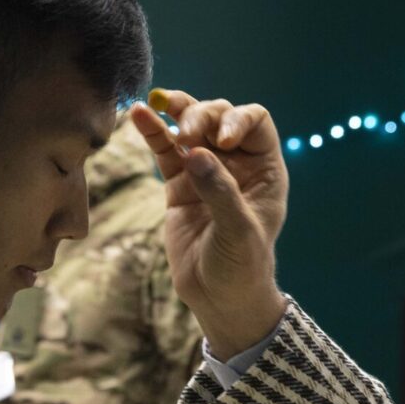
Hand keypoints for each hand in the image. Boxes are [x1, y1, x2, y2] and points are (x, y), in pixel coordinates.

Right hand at [130, 93, 288, 358]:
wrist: (219, 298)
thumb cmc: (241, 266)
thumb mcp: (238, 230)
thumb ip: (220, 191)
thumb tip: (195, 154)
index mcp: (264, 170)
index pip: (256, 122)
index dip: (237, 120)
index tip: (221, 140)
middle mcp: (236, 164)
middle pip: (220, 117)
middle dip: (202, 116)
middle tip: (187, 135)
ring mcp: (206, 171)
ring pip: (191, 128)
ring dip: (178, 114)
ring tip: (159, 106)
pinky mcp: (179, 185)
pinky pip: (165, 150)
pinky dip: (153, 132)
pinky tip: (140, 115)